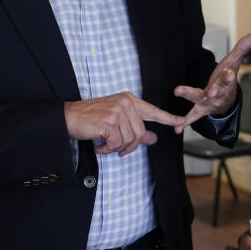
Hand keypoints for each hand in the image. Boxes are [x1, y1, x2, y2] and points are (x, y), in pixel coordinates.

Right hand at [64, 92, 184, 155]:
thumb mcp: (116, 123)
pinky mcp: (109, 121)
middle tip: (116, 149)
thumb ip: (135, 129)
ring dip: (116, 148)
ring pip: (129, 139)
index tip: (181, 121)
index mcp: (129, 100)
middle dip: (129, 146)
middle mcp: (126, 103)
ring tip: (105, 145)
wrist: (68, 117)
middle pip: (140, 133)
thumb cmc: (91, 119)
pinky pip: (117, 143)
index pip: (153, 111)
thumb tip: (152, 139)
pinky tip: (99, 145)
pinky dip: (108, 149)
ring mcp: (118, 111)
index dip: (168, 118)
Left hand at [173, 32, 250, 132]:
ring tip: (178, 90)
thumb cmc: (227, 79)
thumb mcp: (234, 62)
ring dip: (190, 95)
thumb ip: (241, 49)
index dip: (229, 77)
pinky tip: (177, 128)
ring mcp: (208, 102)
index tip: (229, 74)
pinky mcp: (200, 109)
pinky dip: (185, 122)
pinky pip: (192, 116)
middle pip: (217, 92)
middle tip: (212, 90)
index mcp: (226, 83)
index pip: (229, 80)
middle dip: (215, 91)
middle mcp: (218, 94)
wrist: (226, 100)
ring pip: (200, 100)